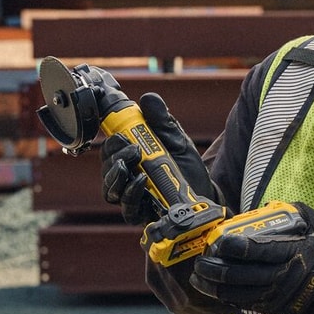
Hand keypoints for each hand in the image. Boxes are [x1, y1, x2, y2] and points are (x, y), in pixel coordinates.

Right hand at [100, 92, 216, 225]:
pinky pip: (128, 207)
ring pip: (110, 190)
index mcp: (131, 159)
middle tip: (131, 148)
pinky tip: (141, 181)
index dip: (110, 141)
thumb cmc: (187, 168)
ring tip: (131, 162)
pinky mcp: (142, 215)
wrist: (206, 193)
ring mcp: (133, 198)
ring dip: (116, 174)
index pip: (110, 150)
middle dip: (114, 156)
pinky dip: (131, 193)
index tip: (120, 133)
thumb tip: (149, 98)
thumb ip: (162, 121)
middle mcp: (127, 179)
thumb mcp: (177, 140)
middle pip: (106, 169)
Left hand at [190, 203, 313, 313]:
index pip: (259, 251)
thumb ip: (296, 211)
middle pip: (241, 275)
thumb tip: (268, 206)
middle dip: (214, 269)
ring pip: (237, 293)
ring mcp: (275, 296)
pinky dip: (225, 297)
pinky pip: (242, 304)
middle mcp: (282, 277)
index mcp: (292, 253)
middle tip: (200, 261)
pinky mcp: (270, 308)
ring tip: (198, 277)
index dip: (236, 247)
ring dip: (213, 286)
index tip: (219, 241)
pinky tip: (212, 290)